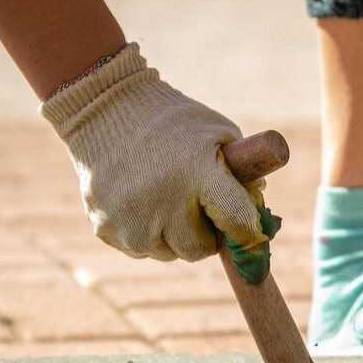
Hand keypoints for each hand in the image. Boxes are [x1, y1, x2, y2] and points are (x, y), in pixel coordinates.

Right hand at [40, 43, 277, 283]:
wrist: (104, 109)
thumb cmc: (172, 122)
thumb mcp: (217, 133)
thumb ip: (243, 174)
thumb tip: (258, 216)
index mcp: (196, 171)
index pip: (236, 220)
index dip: (247, 232)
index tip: (250, 234)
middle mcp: (163, 200)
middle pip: (199, 250)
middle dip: (205, 234)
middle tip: (199, 209)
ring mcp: (131, 219)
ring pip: (168, 254)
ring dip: (173, 237)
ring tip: (164, 199)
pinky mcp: (106, 229)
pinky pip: (139, 250)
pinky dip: (146, 234)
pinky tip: (140, 202)